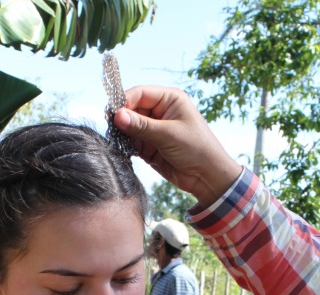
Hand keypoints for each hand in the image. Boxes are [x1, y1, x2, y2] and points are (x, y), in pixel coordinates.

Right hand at [114, 86, 242, 204]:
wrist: (206, 176)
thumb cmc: (196, 149)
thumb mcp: (168, 135)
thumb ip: (142, 126)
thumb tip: (117, 115)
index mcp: (169, 99)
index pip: (140, 93)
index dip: (125, 101)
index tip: (113, 114)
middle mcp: (160, 112)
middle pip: (132, 109)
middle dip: (122, 119)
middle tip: (113, 130)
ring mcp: (154, 130)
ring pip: (130, 127)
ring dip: (124, 134)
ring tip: (120, 141)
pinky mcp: (150, 146)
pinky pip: (132, 142)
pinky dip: (127, 146)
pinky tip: (125, 150)